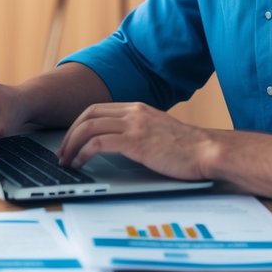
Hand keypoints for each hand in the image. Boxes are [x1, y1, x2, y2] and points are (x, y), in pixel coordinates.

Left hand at [57, 102, 216, 180]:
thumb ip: (140, 132)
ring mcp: (134, 125)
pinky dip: (84, 152)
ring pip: (89, 127)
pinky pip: (98, 143)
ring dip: (72, 144)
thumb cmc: (188, 149)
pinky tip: (81, 163)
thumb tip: (121, 144)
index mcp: (138, 109)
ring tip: (66, 160)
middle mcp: (133, 113)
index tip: (71, 139)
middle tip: (62, 151)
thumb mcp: (159, 132)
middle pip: (88, 115)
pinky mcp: (136, 142)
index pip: (97, 109)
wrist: (208, 152)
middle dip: (70, 133)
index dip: (79, 124)